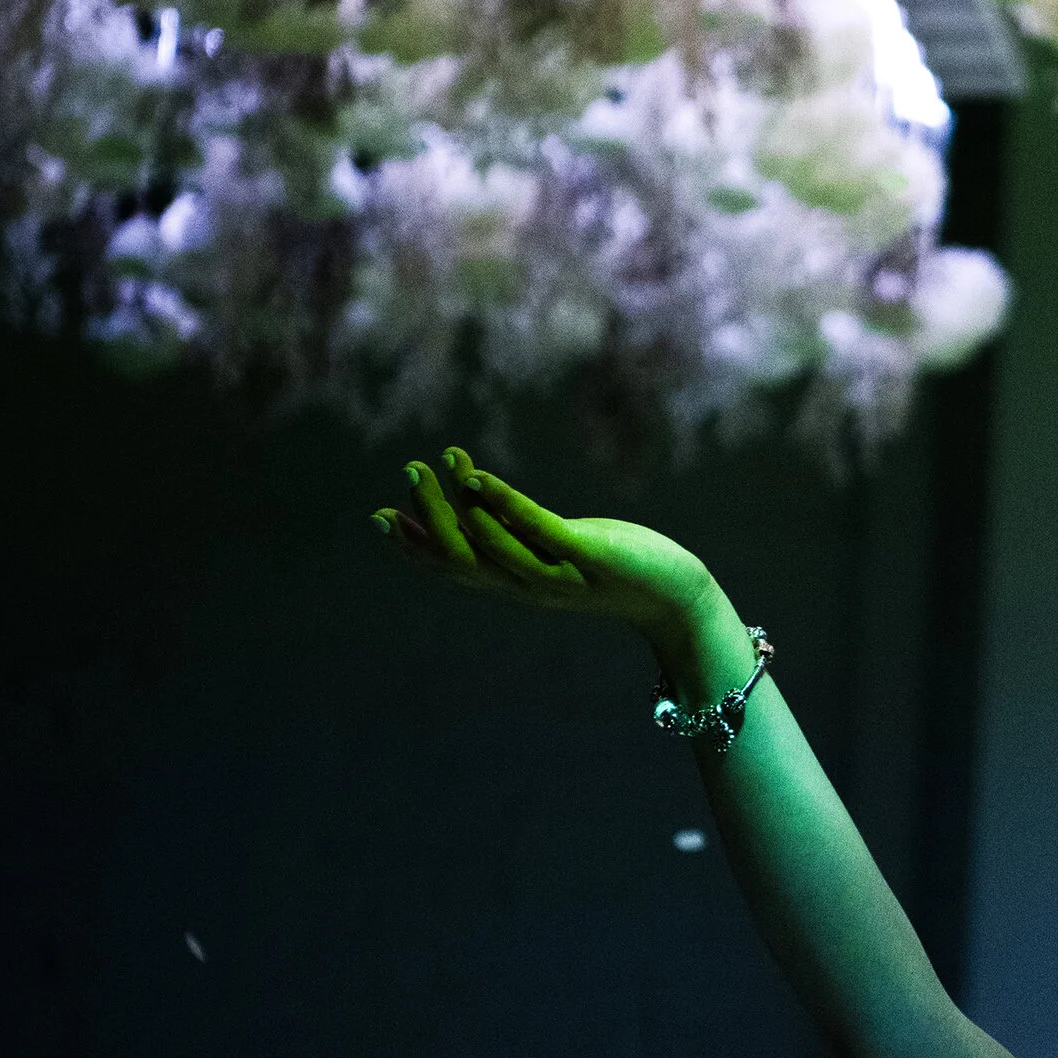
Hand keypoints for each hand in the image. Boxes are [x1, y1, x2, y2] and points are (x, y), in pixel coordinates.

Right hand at [370, 446, 713, 634]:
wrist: (677, 595)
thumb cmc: (618, 566)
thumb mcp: (558, 552)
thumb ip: (520, 538)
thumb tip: (484, 510)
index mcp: (518, 586)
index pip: (455, 570)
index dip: (415, 548)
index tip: (380, 517)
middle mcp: (530, 587)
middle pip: (464, 558)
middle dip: (430, 518)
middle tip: (409, 472)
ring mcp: (558, 574)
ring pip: (493, 545)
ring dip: (459, 505)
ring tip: (438, 462)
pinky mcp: (587, 556)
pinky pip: (536, 529)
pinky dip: (503, 504)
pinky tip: (477, 477)